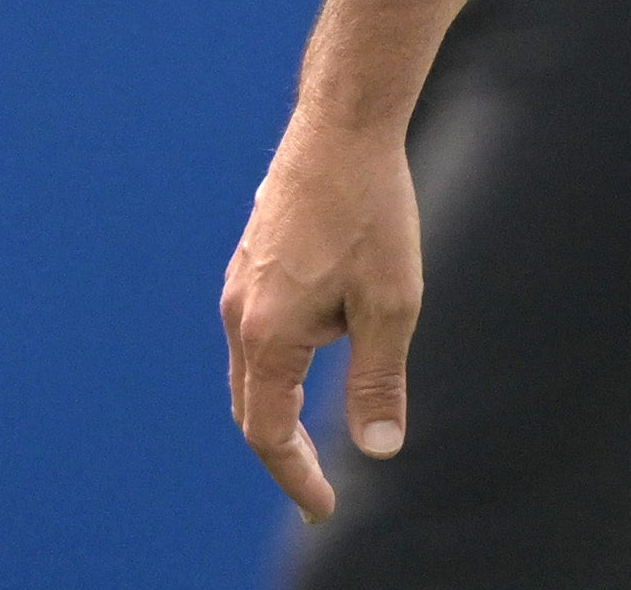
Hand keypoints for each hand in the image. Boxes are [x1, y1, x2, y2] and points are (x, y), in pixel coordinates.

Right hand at [222, 111, 421, 522]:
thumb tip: (379, 451)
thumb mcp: (390, 303)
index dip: (296, 476)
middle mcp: (240, 312)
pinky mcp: (251, 260)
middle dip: (283, 452)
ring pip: (249, 370)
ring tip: (314, 436)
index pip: (268, 432)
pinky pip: (254, 333)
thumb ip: (378, 381)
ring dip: (279, 408)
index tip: (324, 507)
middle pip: (249, 407)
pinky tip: (312, 358)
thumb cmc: (372, 210)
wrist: (343, 123)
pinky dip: (277, 367)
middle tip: (318, 487)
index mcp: (268, 332)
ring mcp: (240, 283)